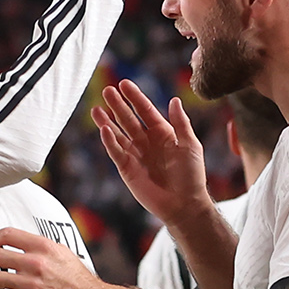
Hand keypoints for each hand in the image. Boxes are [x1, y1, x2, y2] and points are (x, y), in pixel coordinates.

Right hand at [93, 81, 213, 227]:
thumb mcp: (190, 145)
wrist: (184, 204)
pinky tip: (104, 130)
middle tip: (107, 90)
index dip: (135, 97)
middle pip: (128, 119)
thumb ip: (181, 123)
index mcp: (162, 132)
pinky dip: (110, 142)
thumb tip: (174, 100)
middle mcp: (146, 141)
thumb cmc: (191, 175)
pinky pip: (116, 152)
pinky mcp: (127, 169)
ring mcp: (135, 154)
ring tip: (97, 109)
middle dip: (118, 105)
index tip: (124, 84)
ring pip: (118, 134)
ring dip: (107, 121)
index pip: (145, 110)